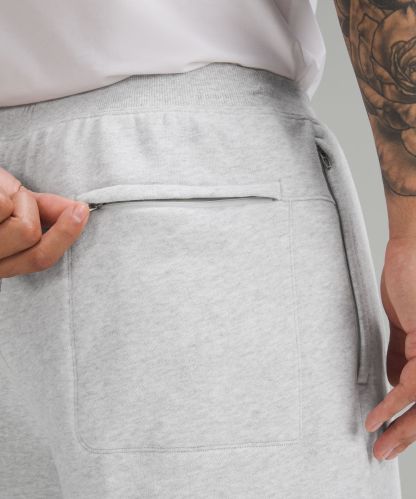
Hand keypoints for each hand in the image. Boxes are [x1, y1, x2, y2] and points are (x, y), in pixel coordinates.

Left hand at [0, 166, 89, 276]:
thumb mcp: (12, 204)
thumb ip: (45, 210)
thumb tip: (78, 210)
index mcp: (1, 260)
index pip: (40, 258)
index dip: (65, 236)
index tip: (81, 211)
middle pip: (30, 235)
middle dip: (26, 205)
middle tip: (8, 195)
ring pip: (19, 224)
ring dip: (10, 196)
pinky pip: (1, 206)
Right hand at [365, 236, 415, 460]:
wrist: (412, 249)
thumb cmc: (409, 278)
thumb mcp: (404, 324)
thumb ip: (400, 354)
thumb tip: (394, 381)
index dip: (410, 419)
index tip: (390, 433)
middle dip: (407, 433)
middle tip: (384, 452)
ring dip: (401, 426)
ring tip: (380, 443)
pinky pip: (414, 382)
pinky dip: (394, 402)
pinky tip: (379, 415)